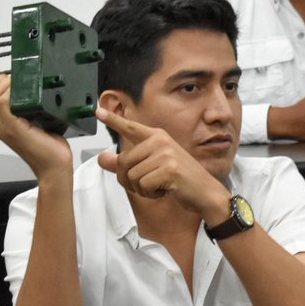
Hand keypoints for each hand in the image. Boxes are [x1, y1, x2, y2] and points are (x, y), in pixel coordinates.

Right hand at [0, 76, 71, 178]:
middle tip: (16, 80)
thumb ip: (24, 109)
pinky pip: (3, 101)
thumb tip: (28, 88)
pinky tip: (25, 92)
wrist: (54, 165)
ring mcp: (3, 126)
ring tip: (23, 85)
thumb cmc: (48, 146)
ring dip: (7, 82)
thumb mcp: (32, 122)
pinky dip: (12, 91)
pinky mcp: (13, 127)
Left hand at [95, 107, 230, 223]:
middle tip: (146, 186)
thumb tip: (101, 158)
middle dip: (129, 180)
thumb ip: (127, 163)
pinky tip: (165, 191)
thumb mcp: (152, 169)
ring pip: (132, 176)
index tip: (98, 111)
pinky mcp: (169, 169)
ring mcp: (165, 154)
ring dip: (141, 189)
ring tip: (159, 187)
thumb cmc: (180, 180)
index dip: (113, 120)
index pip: (131, 127)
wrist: (206, 193)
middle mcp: (160, 141)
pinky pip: (143, 185)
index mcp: (157, 137)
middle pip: (123, 162)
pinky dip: (150, 194)